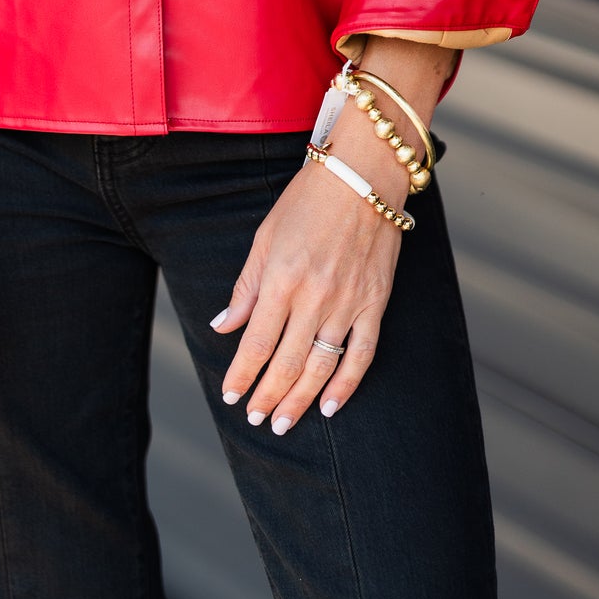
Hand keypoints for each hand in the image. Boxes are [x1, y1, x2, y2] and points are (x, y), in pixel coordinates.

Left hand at [211, 38, 454, 432]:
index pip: (256, 342)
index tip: (231, 396)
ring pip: (320, 366)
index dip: (241, 374)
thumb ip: (246, 285)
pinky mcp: (375, 302)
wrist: (363, 174)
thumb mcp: (266, 236)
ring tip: (282, 423)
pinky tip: (330, 406)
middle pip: (286, 362)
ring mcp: (348, 302)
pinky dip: (346, 385)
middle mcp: (314, 296)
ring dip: (299, 400)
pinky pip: (361, 355)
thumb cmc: (308, 199)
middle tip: (255, 419)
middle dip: (267, 396)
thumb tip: (223, 325)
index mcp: (281, 277)